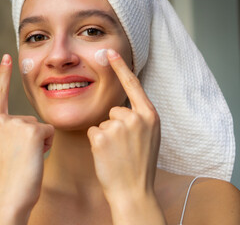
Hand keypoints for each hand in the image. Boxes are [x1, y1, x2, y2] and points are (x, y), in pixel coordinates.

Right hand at [0, 54, 53, 209]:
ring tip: (28, 158)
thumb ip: (10, 131)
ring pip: (41, 126)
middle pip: (31, 120)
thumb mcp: (2, 149)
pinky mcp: (31, 130)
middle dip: (34, 137)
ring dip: (41, 142)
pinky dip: (47, 145)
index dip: (3, 75)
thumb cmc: (11, 176)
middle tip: (23, 157)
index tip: (7, 57)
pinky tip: (36, 157)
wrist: (10, 195)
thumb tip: (32, 125)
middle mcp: (1, 121)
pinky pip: (49, 132)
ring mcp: (15, 124)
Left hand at [87, 49, 160, 201]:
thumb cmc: (140, 165)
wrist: (134, 191)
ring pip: (102, 121)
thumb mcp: (150, 137)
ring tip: (116, 153)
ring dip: (106, 135)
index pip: (133, 85)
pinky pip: (92, 131)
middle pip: (115, 109)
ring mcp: (118, 127)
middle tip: (123, 147)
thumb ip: (140, 119)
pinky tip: (106, 155)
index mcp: (150, 116)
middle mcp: (135, 118)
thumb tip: (122, 107)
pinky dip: (96, 143)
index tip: (110, 52)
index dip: (121, 67)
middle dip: (115, 125)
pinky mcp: (101, 137)